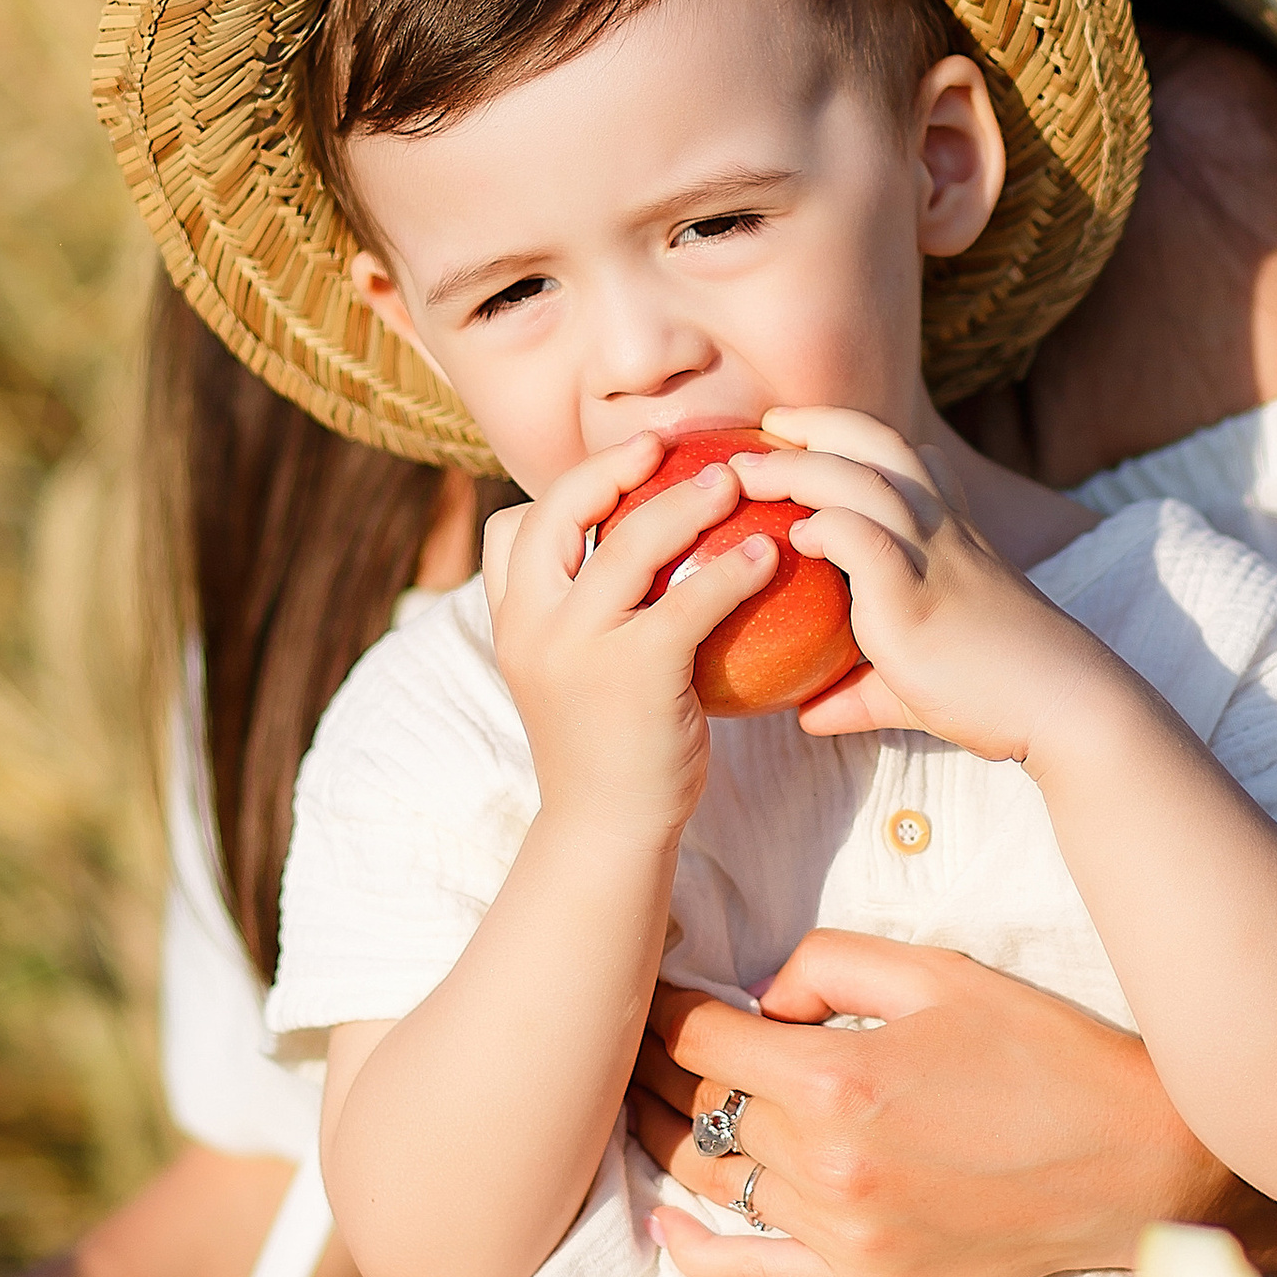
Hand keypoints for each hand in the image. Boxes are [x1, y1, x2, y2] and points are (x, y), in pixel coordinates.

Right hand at [482, 439, 777, 838]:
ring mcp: (576, 648)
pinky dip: (733, 568)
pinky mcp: (635, 672)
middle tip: (665, 444)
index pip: (509, 529)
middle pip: (556, 512)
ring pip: (626, 544)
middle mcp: (531, 626)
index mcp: (511, 623)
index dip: (560, 492)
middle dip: (610, 466)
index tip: (616, 470)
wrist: (607, 832)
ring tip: (732, 482)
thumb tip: (638, 559)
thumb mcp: (572, 675)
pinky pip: (690, 599)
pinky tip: (767, 555)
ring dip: (684, 501)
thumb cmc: (608, 750)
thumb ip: (585, 619)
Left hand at [630, 931, 1238, 1276]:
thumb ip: (829, 962)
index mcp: (837, 1078)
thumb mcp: (939, 972)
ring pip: (714, 1183)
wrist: (1138, 1160)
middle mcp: (826, 1165)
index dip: (664, 1006)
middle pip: (698, 1110)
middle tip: (632, 1038)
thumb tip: (761, 997)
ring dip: (669, 1139)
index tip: (651, 987)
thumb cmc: (1044, 1050)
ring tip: (643, 1104)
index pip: (702, 1038)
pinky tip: (666, 1222)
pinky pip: (750, 1276)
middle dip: (657, 1067)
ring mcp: (842, 1236)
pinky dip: (696, 1251)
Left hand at [731, 413, 1106, 763]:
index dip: (856, 439)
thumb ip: (859, 692)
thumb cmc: (993, 695)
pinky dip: (826, 527)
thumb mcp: (914, 684)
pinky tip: (797, 537)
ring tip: (743, 473)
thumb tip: (808, 714)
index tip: (802, 438)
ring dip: (797, 466)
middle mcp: (942, 530)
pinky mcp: (916, 596)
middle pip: (878, 441)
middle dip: (817, 422)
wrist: (1060, 707)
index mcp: (950, 537)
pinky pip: (865, 539)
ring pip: (862, 478)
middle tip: (763, 425)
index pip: (910, 459)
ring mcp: (933, 556)